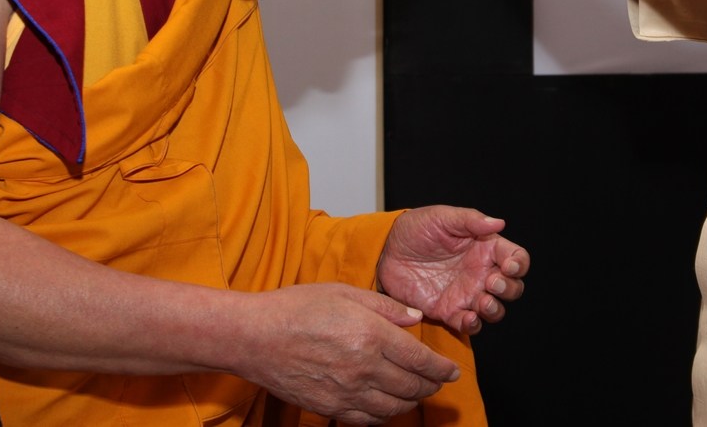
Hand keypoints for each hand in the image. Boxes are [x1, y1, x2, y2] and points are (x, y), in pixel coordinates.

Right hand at [232, 283, 458, 424]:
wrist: (254, 337)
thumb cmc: (296, 307)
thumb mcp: (344, 293)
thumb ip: (385, 307)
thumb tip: (415, 317)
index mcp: (371, 335)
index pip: (420, 360)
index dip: (442, 369)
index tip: (452, 372)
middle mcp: (363, 367)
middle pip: (412, 387)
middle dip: (431, 386)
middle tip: (437, 381)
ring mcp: (347, 392)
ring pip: (393, 407)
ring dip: (410, 402)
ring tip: (415, 393)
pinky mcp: (330, 408)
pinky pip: (368, 419)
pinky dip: (384, 414)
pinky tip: (385, 405)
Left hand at [377, 206, 529, 334]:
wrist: (385, 250)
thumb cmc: (415, 228)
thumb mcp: (442, 217)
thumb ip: (471, 220)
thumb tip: (499, 223)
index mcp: (484, 248)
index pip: (516, 258)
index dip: (519, 265)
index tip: (508, 266)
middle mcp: (480, 273)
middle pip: (512, 287)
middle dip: (509, 289)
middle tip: (492, 282)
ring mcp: (466, 294)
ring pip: (495, 309)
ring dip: (495, 309)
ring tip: (482, 302)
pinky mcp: (448, 310)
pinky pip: (469, 324)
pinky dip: (473, 325)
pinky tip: (468, 317)